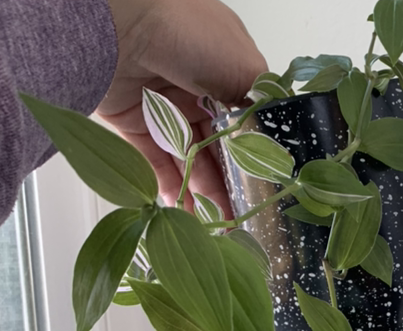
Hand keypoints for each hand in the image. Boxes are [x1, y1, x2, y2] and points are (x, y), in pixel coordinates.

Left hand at [98, 0, 266, 214]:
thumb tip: (272, 127)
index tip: (264, 185)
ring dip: (202, 190)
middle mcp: (194, 85)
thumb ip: (261, 101)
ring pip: (187, 157)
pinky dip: (168, 184)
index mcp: (223, 66)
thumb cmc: (189, 33)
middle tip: (241, 214)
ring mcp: (162, 104)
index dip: (253, 154)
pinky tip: (184, 208)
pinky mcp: (130, 120)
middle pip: (216, 145)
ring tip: (216, 222)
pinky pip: (153, 159)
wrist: (121, 25)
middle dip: (229, 181)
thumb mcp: (245, 65)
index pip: (243, 120)